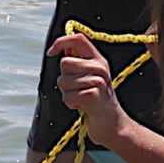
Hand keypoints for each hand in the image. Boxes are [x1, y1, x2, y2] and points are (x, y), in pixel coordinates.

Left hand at [50, 33, 125, 147]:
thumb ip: (78, 62)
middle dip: (64, 79)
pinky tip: (82, 106)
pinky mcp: (93, 96)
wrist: (111, 123)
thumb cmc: (95, 100)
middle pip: (64, 63)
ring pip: (63, 81)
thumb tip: (62, 47)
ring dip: (67, 93)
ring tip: (80, 98)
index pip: (78, 39)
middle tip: (77, 89)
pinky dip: (70, 104)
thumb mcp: (89, 77)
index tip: (51, 52)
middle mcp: (100, 67)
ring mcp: (98, 81)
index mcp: (98, 59)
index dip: (61, 42)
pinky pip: (67, 96)